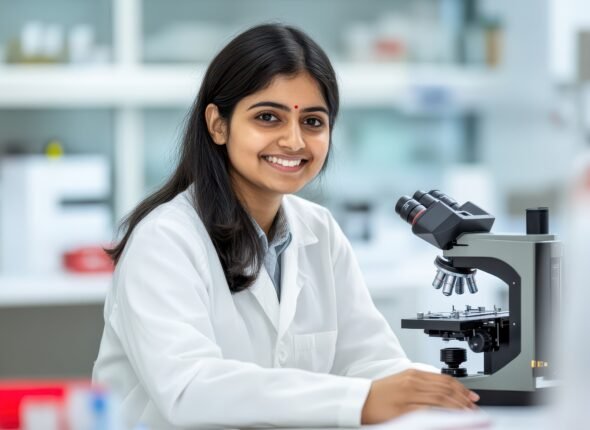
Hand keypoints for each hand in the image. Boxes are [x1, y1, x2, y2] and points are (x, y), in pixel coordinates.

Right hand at [360, 369, 479, 423]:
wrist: (360, 400)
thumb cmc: (379, 394)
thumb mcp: (401, 382)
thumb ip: (420, 386)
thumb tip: (442, 395)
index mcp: (412, 374)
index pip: (443, 379)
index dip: (461, 388)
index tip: (471, 397)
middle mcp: (412, 383)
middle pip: (445, 390)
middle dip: (463, 400)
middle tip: (474, 408)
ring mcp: (408, 396)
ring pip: (440, 400)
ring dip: (457, 408)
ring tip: (468, 416)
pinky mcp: (404, 410)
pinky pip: (428, 412)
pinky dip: (442, 415)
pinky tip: (451, 420)